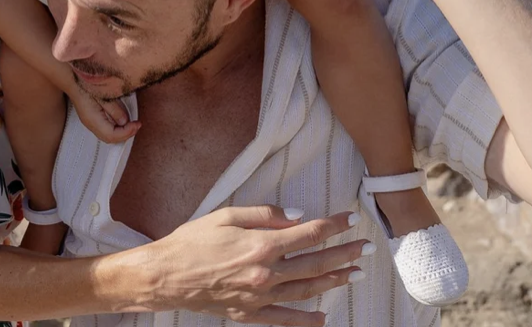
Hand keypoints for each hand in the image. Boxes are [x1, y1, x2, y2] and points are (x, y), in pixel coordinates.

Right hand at [69, 88, 139, 143]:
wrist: (72, 79)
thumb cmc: (85, 84)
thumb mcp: (103, 95)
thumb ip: (114, 109)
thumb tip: (125, 121)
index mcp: (92, 119)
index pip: (111, 135)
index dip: (126, 132)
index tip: (137, 124)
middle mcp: (90, 124)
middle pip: (110, 138)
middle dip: (126, 134)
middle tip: (136, 125)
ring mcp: (90, 123)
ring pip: (108, 136)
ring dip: (121, 133)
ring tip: (132, 125)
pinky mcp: (92, 119)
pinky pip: (105, 130)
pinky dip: (116, 129)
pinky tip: (123, 122)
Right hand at [140, 207, 369, 324]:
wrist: (165, 275)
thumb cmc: (192, 240)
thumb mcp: (227, 215)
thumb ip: (266, 214)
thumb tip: (299, 216)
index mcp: (262, 245)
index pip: (310, 234)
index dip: (334, 226)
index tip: (351, 220)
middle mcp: (266, 273)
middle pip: (316, 263)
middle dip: (345, 254)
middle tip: (365, 248)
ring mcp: (260, 296)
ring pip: (307, 290)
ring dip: (334, 282)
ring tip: (354, 275)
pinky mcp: (249, 313)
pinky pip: (284, 319)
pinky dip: (306, 320)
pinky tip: (323, 318)